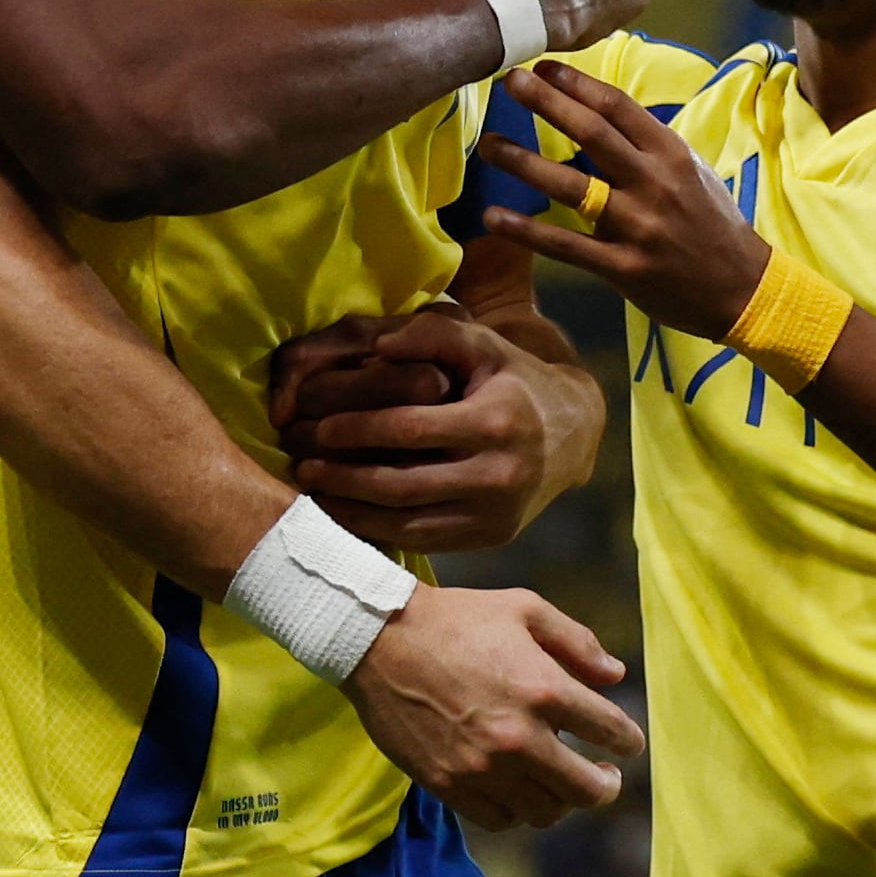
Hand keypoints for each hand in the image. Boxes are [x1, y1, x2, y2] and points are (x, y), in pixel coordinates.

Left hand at [272, 309, 576, 554]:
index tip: (316, 429)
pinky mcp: (491, 539)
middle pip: (400, 485)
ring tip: (312, 497)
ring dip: (352, 514)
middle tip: (301, 467)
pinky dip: (380, 533)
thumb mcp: (482, 344)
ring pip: (408, 525)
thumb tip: (378, 347)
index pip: (408, 430)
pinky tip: (348, 518)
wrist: (574, 434)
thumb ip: (431, 334)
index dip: (356, 431)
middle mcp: (498, 475)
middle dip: (343, 478)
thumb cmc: (514, 380)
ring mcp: (496, 515)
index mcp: (495, 422)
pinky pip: (424, 542)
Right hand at [340, 584, 641, 830]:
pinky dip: (517, 811)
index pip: (610, 731)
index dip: (627, 742)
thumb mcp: (524, 608)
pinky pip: (499, 819)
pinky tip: (519, 791)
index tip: (627, 744)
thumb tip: (616, 675)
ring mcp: (482, 767)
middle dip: (606, 786)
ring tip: (560, 785)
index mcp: (544, 689)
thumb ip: (577, 642)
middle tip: (605, 778)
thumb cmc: (456, 618)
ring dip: (562, 801)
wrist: (380, 639)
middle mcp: (518, 737)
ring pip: (545, 812)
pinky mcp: (448, 784)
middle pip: (586, 790)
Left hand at [480, 59, 773, 341]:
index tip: (543, 67)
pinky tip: (494, 217)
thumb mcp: (690, 172)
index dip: (578, 84)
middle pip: (593, 134)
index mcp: (671, 153)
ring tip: (488, 145)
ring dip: (525, 163)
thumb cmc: (712, 224)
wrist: (743, 288)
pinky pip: (567, 246)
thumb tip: (592, 120)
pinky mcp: (624, 267)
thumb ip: (644, 147)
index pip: (618, 107)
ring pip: (573, 187)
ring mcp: (638, 225)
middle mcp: (654, 183)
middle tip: (509, 81)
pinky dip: (528, 231)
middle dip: (548, 104)